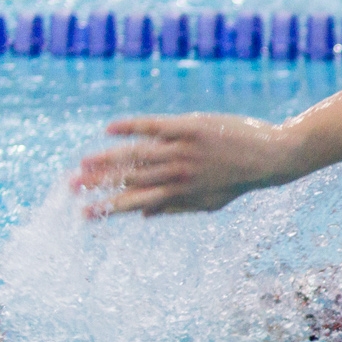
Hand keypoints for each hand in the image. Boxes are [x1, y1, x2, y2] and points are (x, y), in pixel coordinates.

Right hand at [70, 114, 296, 217]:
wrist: (271, 157)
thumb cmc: (239, 180)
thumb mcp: (210, 202)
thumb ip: (175, 208)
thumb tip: (141, 216)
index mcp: (180, 193)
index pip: (135, 202)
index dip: (107, 208)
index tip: (83, 215)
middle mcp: (177, 173)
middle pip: (129, 179)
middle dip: (97, 184)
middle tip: (69, 187)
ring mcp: (182, 149)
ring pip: (135, 155)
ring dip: (106, 159)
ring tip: (81, 164)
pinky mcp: (189, 127)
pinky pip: (153, 125)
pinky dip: (130, 126)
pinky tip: (109, 128)